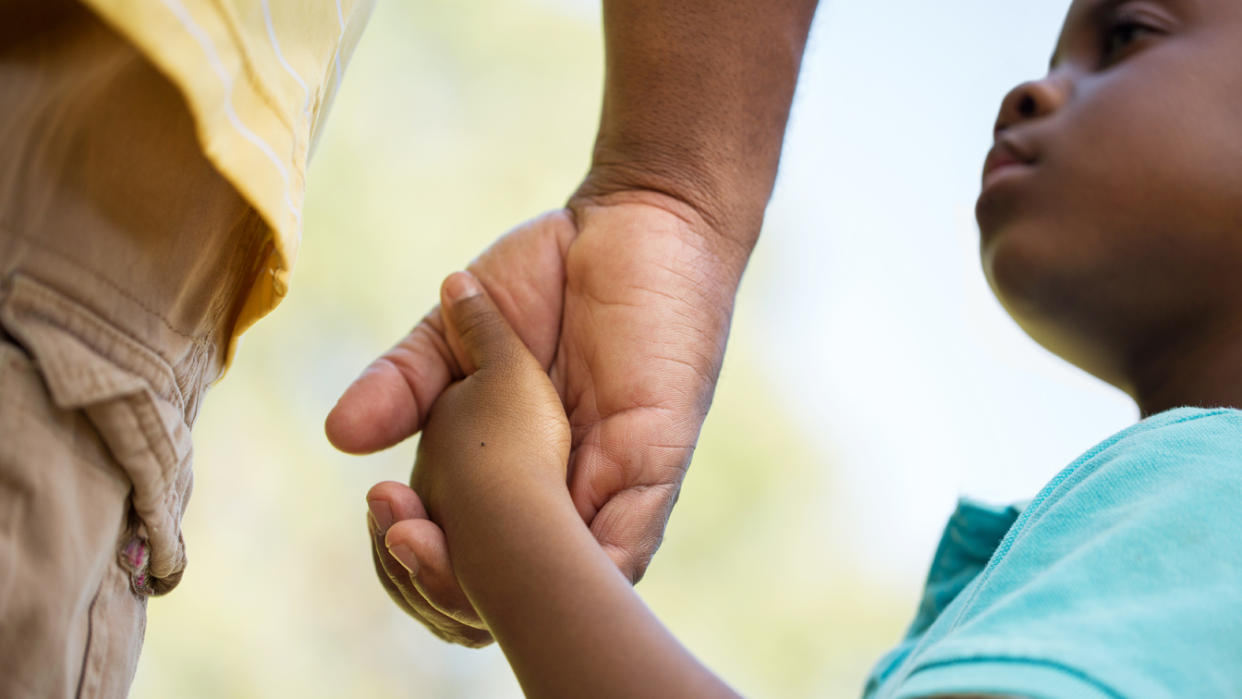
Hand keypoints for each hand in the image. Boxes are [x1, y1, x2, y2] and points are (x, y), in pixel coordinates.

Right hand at [330, 193, 747, 646]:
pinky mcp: (656, 460)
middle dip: (447, 584)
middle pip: (506, 590)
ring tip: (439, 548)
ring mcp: (611, 484)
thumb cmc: (550, 272)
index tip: (380, 514)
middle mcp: (560, 492)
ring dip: (500, 583)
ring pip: (564, 584)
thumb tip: (338, 436)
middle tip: (402, 535)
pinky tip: (543, 576)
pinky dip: (588, 567)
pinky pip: (630, 541)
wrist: (633, 214)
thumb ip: (406, 381)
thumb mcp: (457, 328)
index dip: (417, 557)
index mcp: (511, 472)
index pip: (460, 553)